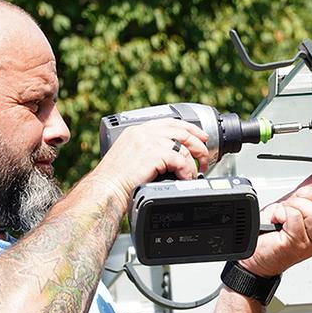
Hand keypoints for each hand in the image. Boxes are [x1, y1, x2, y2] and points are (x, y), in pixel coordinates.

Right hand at [91, 118, 209, 202]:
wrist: (106, 189)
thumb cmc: (114, 181)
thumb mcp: (129, 157)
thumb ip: (146, 151)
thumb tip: (168, 159)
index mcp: (137, 131)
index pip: (169, 123)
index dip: (189, 128)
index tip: (200, 136)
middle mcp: (143, 132)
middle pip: (181, 131)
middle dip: (198, 143)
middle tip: (205, 155)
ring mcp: (149, 141)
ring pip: (184, 146)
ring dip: (194, 160)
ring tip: (197, 171)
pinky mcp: (154, 154)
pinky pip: (180, 160)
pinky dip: (187, 171)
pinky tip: (185, 178)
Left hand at [239, 173, 311, 277]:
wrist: (252, 253)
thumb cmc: (270, 235)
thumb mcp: (291, 207)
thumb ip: (305, 194)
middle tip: (297, 200)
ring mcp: (310, 243)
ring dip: (295, 204)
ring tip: (284, 211)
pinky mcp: (296, 244)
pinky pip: (296, 216)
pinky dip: (283, 211)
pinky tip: (277, 218)